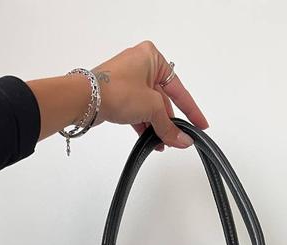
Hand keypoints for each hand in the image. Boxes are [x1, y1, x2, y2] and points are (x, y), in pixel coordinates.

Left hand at [90, 40, 207, 149]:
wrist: (86, 98)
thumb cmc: (117, 90)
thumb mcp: (151, 108)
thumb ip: (169, 126)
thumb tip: (183, 140)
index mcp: (153, 58)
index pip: (179, 89)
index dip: (191, 110)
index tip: (201, 125)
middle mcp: (141, 65)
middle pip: (164, 100)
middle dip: (170, 122)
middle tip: (179, 140)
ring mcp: (128, 80)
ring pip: (150, 107)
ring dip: (157, 126)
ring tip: (164, 144)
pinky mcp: (119, 94)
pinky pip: (138, 111)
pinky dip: (145, 125)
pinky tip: (150, 141)